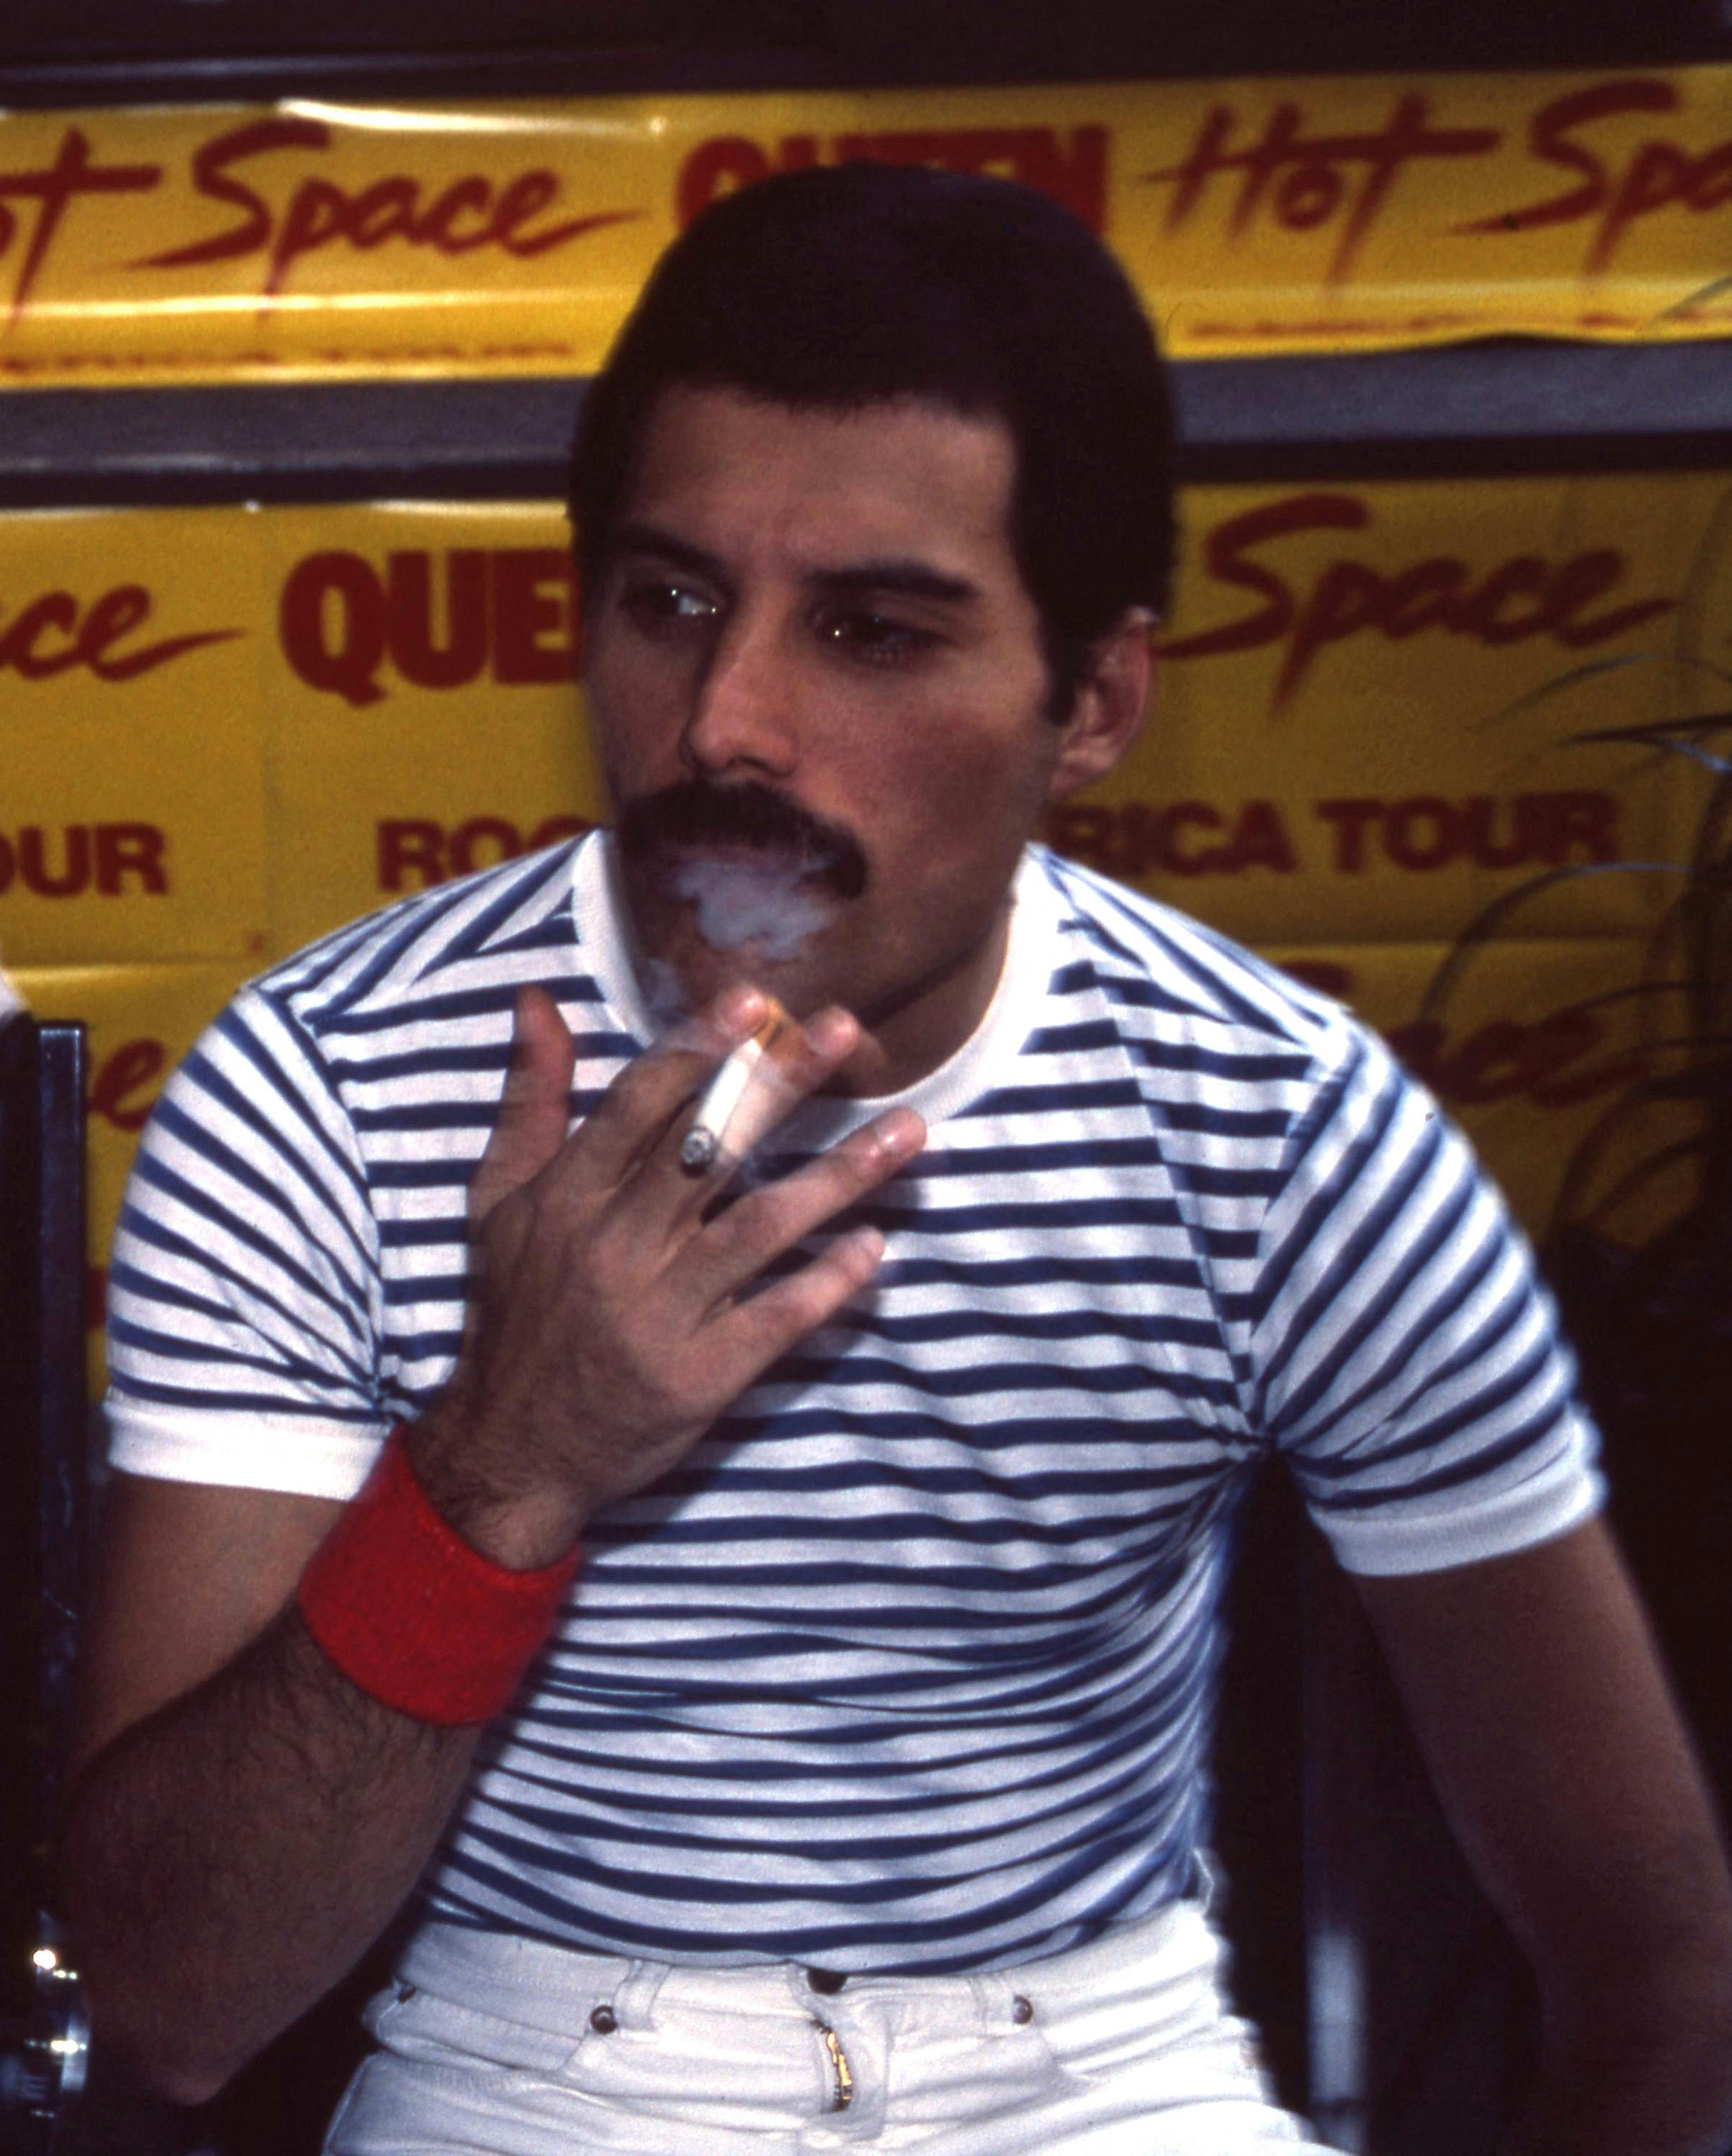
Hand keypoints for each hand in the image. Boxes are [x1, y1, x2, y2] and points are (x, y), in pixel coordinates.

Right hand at [409, 984, 924, 1564]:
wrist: (512, 1448)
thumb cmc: (515, 1310)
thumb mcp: (499, 1199)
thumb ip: (531, 1098)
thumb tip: (539, 999)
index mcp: (568, 1197)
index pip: (639, 1105)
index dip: (697, 1048)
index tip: (755, 999)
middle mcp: (616, 1247)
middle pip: (711, 1149)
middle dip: (782, 1085)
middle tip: (849, 1029)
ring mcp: (662, 1313)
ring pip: (762, 1227)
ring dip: (841, 1177)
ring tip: (909, 1132)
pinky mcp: (700, 1375)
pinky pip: (778, 1316)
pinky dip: (829, 1280)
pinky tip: (876, 1244)